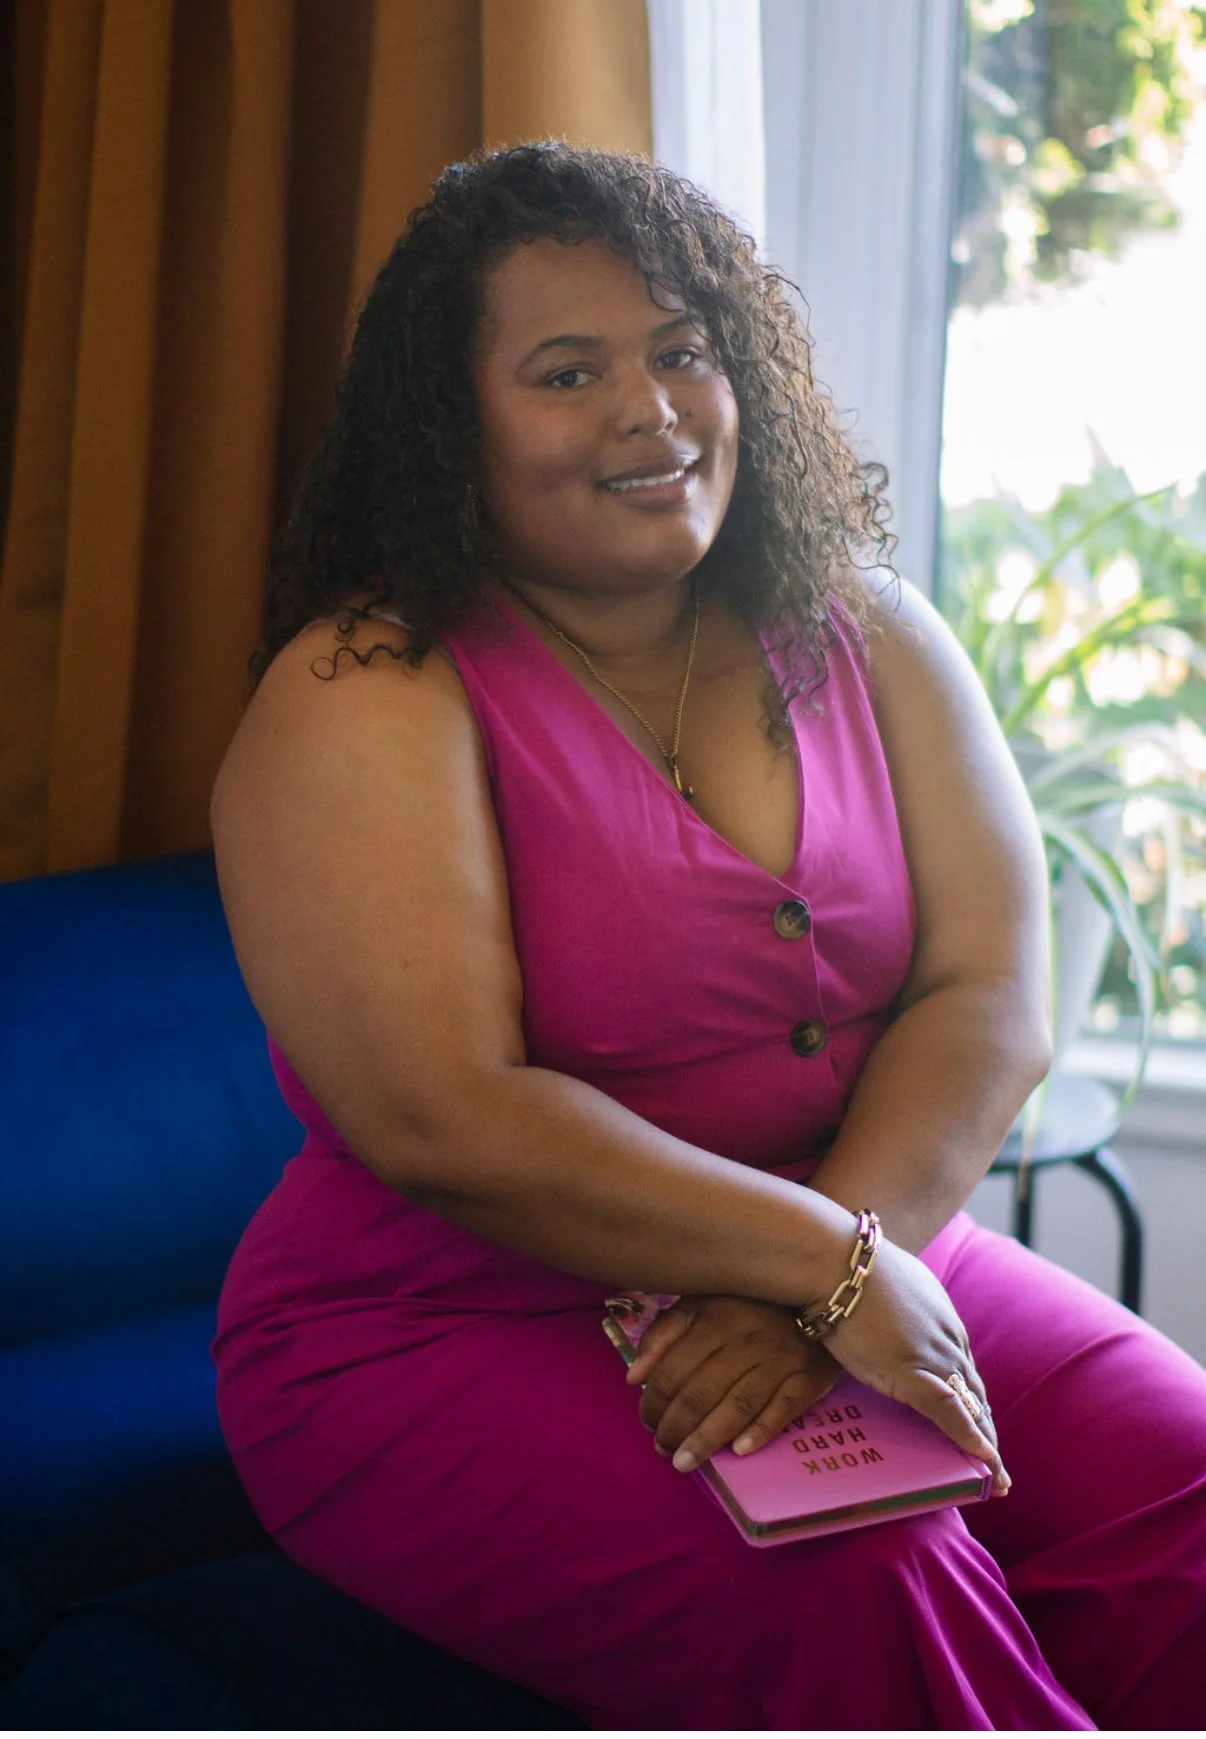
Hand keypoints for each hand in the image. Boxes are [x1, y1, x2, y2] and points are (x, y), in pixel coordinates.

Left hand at [624, 1295, 839, 1472]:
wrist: (816, 1296)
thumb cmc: (746, 1306)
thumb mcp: (699, 1304)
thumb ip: (663, 1334)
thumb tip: (634, 1377)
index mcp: (713, 1319)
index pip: (673, 1369)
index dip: (654, 1401)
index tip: (646, 1421)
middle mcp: (745, 1339)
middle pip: (701, 1392)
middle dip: (675, 1427)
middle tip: (662, 1448)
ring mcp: (779, 1359)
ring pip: (737, 1406)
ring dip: (707, 1439)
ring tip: (684, 1462)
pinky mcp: (809, 1377)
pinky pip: (785, 1408)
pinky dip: (761, 1430)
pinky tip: (739, 1451)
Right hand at [823, 1234, 1009, 1495]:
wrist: (834, 1260)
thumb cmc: (843, 1266)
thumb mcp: (877, 1283)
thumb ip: (884, 1304)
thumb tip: (866, 1313)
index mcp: (938, 1315)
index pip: (961, 1365)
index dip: (969, 1396)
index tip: (974, 1421)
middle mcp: (947, 1337)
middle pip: (973, 1390)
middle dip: (985, 1427)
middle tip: (993, 1463)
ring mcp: (934, 1356)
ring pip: (971, 1407)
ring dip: (985, 1444)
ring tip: (995, 1477)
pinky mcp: (914, 1374)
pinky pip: (952, 1415)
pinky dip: (971, 1441)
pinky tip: (985, 1463)